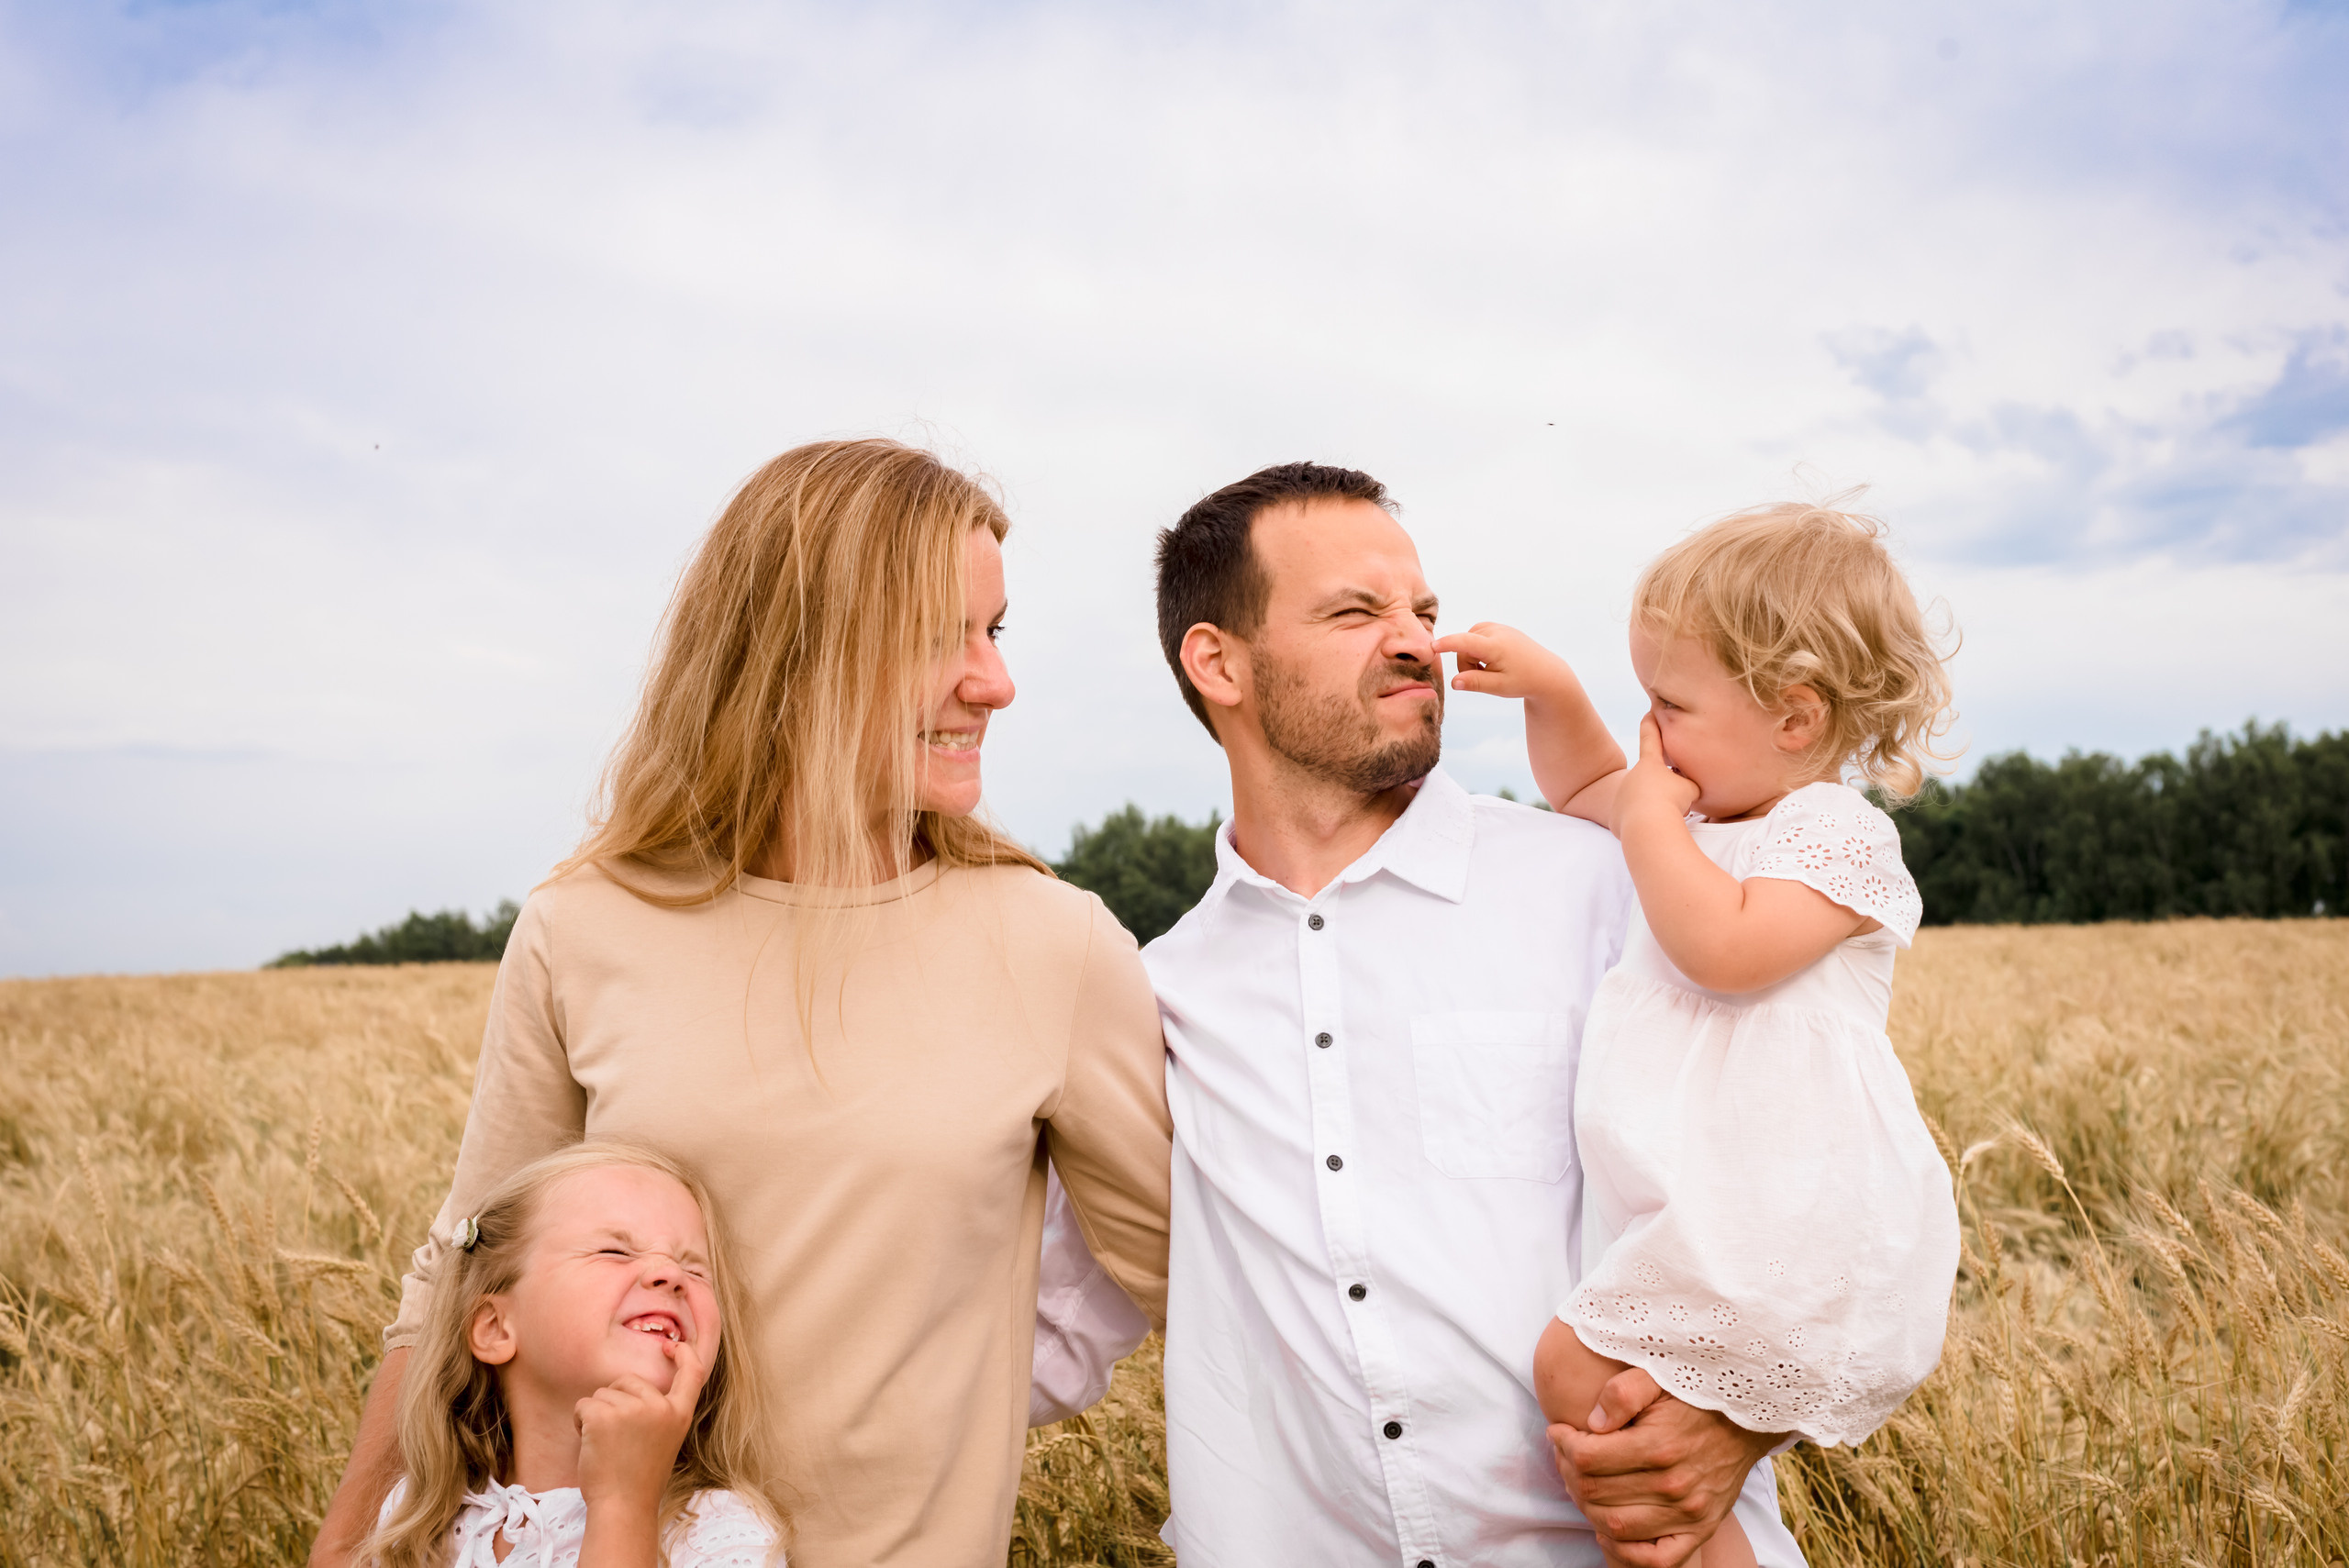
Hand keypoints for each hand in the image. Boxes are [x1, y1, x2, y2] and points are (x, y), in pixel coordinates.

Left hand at [575, 1334, 710, 1523]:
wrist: (623, 1508)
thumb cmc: (638, 1479)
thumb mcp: (664, 1440)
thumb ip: (659, 1412)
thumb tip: (636, 1386)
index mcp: (679, 1414)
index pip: (692, 1372)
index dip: (683, 1353)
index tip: (670, 1346)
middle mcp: (660, 1407)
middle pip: (629, 1380)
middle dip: (615, 1399)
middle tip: (617, 1436)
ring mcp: (632, 1410)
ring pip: (603, 1393)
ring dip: (596, 1413)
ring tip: (605, 1445)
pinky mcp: (604, 1417)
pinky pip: (584, 1405)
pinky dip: (579, 1421)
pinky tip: (590, 1444)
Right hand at [1435, 623, 1578, 701]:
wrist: (1546, 672)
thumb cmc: (1523, 681)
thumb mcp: (1499, 687)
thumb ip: (1475, 683)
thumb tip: (1453, 682)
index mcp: (1496, 646)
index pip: (1465, 642)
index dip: (1447, 644)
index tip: (1432, 646)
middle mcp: (1497, 632)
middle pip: (1464, 646)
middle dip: (1466, 662)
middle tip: (1485, 677)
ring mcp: (1499, 627)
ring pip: (1469, 640)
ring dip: (1472, 656)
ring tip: (1491, 668)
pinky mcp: (1499, 627)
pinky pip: (1477, 636)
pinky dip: (1479, 649)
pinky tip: (1493, 660)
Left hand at [1550, 1382, 1777, 1567]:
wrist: (1749, 1419)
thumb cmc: (1698, 1395)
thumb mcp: (1661, 1375)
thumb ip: (1624, 1392)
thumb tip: (1593, 1423)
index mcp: (1659, 1445)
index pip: (1587, 1457)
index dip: (1563, 1444)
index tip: (1558, 1431)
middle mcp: (1673, 1484)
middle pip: (1594, 1492)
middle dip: (1568, 1471)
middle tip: (1566, 1454)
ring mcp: (1688, 1512)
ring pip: (1614, 1526)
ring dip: (1586, 1507)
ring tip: (1582, 1483)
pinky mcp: (1700, 1529)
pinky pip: (1656, 1559)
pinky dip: (1625, 1551)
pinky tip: (1608, 1530)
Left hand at [1617, 714, 1699, 824]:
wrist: (1648, 827)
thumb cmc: (1671, 802)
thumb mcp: (1689, 788)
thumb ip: (1687, 784)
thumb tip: (1686, 789)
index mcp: (1649, 764)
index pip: (1651, 738)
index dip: (1651, 724)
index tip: (1649, 712)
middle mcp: (1631, 777)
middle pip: (1650, 780)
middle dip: (1662, 790)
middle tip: (1673, 800)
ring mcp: (1621, 796)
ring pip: (1642, 802)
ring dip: (1654, 809)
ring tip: (1664, 817)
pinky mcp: (1615, 816)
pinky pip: (1633, 820)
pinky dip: (1643, 823)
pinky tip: (1650, 828)